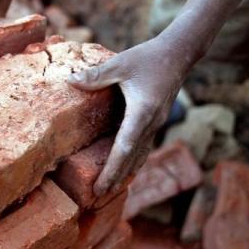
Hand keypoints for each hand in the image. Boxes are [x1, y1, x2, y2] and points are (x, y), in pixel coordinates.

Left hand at [68, 37, 191, 195]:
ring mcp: (156, 123)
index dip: (112, 169)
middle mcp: (151, 123)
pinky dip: (135, 158)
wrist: (178, 54)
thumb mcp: (120, 63)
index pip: (125, 148)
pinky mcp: (157, 119)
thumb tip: (71, 80)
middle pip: (133, 157)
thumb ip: (96, 75)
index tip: (100, 186)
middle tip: (99, 194)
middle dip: (117, 177)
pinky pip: (145, 144)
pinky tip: (128, 163)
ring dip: (127, 171)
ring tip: (112, 186)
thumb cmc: (148, 57)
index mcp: (141, 112)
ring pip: (141, 154)